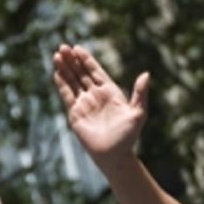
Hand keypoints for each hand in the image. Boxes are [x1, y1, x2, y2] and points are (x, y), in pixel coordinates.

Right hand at [51, 44, 149, 163]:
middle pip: (81, 74)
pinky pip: (67, 96)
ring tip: (56, 55)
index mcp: (110, 92)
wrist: (114, 156)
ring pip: (72, 82)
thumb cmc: (128, 137)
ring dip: (64, 69)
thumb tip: (146, 74)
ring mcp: (85, 104)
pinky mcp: (75, 113)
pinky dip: (61, 84)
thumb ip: (140, 94)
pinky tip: (56, 73)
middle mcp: (96, 96)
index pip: (96, 72)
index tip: (78, 48)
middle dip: (72, 61)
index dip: (87, 60)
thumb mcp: (138, 113)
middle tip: (63, 47)